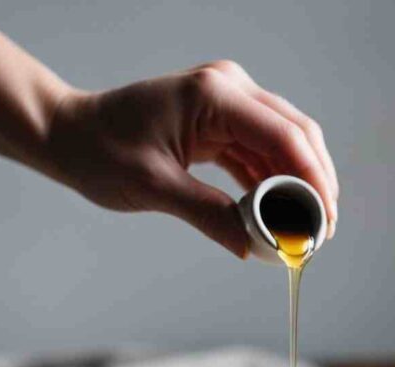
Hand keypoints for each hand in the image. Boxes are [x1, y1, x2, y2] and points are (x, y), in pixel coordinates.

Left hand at [47, 61, 338, 256]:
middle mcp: (228, 90)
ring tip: (305, 230)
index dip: (313, 181)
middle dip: (315, 183)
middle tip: (323, 231)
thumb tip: (252, 247)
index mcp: (214, 95)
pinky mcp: (219, 124)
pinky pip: (259, 154)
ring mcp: (226, 105)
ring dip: (296, 187)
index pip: (285, 135)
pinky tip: (279, 216)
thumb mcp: (154, 187)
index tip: (324, 221)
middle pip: (295, 135)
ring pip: (282, 146)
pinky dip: (272, 184)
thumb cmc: (101, 151)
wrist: (70, 135)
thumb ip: (208, 215)